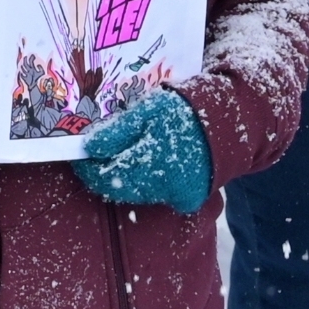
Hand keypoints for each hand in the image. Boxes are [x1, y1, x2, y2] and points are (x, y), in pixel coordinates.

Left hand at [74, 88, 213, 214]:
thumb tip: (88, 147)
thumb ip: (117, 131)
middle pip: (119, 188)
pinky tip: (149, 166)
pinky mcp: (187, 199)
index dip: (88, 167)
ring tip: (122, 157)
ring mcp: (175, 195)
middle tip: (97, 157)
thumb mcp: (148, 110)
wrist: (227, 122)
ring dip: (125, 179)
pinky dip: (148, 183)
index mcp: (148, 163)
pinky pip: (158, 195)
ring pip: (137, 193)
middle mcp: (160, 186)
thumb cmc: (184, 110)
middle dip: (104, 173)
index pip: (104, 176)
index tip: (81, 154)